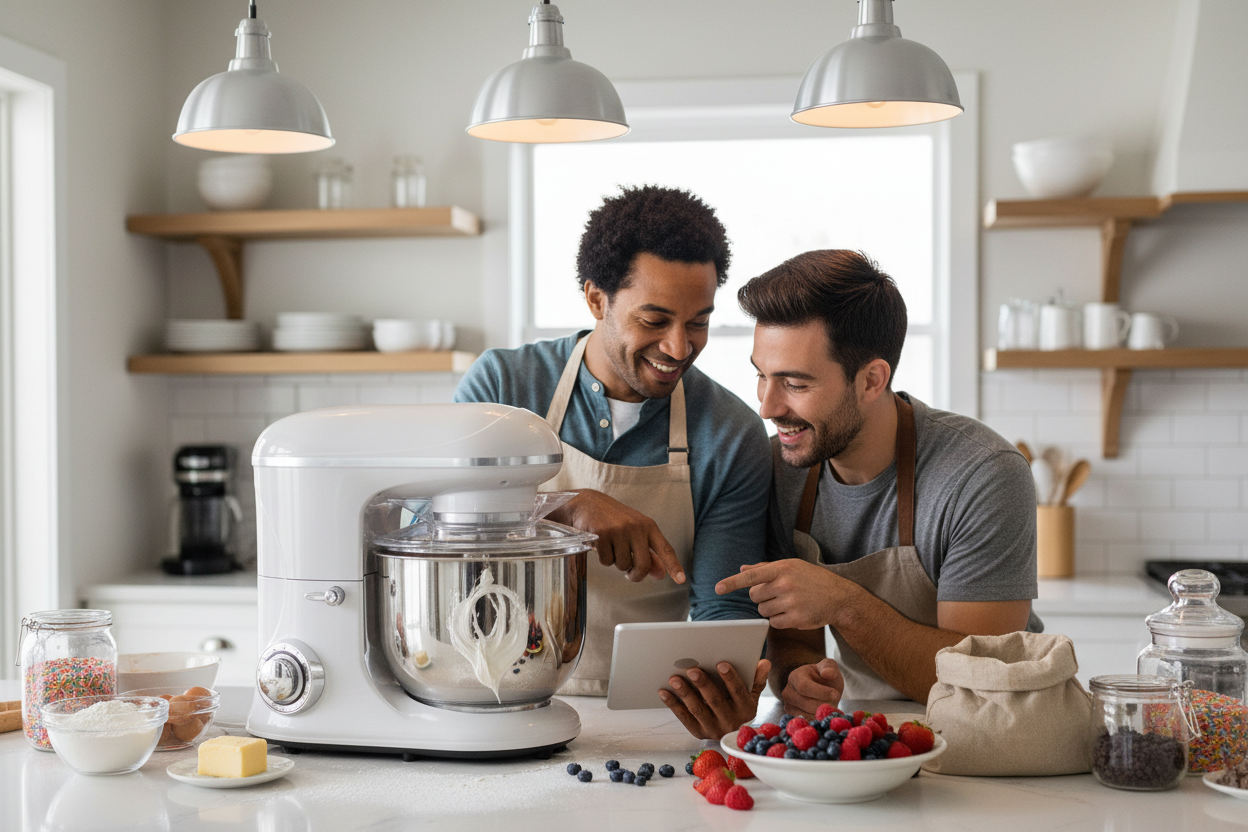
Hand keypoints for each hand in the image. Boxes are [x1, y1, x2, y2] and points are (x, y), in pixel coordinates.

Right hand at [549, 490, 684, 582]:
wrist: (587, 503)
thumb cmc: (614, 520)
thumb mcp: (635, 532)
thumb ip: (649, 553)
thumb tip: (660, 574)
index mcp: (648, 526)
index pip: (665, 548)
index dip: (674, 565)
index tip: (682, 580)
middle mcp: (636, 527)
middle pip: (643, 565)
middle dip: (635, 575)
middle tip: (630, 575)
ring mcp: (619, 530)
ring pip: (622, 565)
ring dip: (616, 563)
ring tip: (611, 547)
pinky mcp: (602, 534)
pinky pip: (606, 561)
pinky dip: (603, 558)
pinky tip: (600, 544)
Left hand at [659, 658, 770, 740]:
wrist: (735, 737)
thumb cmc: (741, 708)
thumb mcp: (753, 695)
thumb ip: (757, 679)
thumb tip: (764, 662)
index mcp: (745, 709)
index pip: (738, 692)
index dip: (730, 678)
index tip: (721, 663)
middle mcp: (730, 721)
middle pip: (715, 701)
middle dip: (703, 684)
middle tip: (692, 669)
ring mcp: (713, 728)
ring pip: (698, 710)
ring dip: (685, 694)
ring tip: (674, 678)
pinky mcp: (698, 732)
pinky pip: (684, 718)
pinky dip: (673, 705)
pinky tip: (664, 692)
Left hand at [715, 561, 837, 628]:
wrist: (839, 597)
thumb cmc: (812, 579)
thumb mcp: (792, 566)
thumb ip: (766, 568)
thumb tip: (743, 568)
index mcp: (782, 568)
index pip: (752, 576)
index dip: (732, 582)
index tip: (717, 588)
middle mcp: (785, 584)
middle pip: (754, 596)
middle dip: (761, 597)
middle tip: (778, 594)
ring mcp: (790, 602)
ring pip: (763, 611)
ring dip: (770, 609)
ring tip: (788, 603)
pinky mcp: (796, 619)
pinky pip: (773, 623)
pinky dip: (779, 620)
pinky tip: (793, 613)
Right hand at [781, 659, 843, 718]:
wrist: (821, 689)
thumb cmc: (825, 677)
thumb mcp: (829, 667)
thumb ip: (829, 667)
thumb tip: (828, 673)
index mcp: (795, 676)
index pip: (804, 686)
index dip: (821, 692)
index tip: (836, 694)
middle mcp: (788, 691)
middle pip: (804, 702)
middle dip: (822, 704)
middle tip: (835, 704)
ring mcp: (788, 705)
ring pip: (805, 714)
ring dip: (821, 714)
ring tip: (830, 709)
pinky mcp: (792, 717)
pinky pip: (805, 722)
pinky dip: (817, 721)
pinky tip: (824, 715)